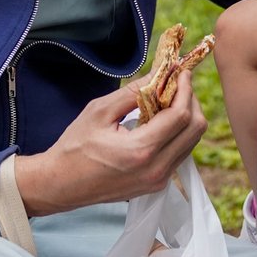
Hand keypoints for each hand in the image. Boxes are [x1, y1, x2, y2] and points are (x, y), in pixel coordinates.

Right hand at [12, 72, 205, 215]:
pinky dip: (178, 133)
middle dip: (191, 101)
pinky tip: (161, 120)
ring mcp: (158, 181)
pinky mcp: (156, 185)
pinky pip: (180, 154)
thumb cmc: (75, 147)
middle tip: (177, 84)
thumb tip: (159, 74)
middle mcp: (156, 169)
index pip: (180, 115)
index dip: (185, 89)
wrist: (61, 185)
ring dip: (186, 117)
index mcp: (141, 150)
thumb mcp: (100, 111)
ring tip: (168, 99)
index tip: (181, 72)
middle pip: (195, 130)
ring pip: (191, 142)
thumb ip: (134, 92)